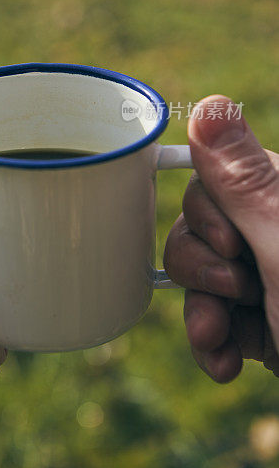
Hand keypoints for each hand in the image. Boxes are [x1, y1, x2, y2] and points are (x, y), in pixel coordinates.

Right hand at [164, 95, 278, 382]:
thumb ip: (242, 178)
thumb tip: (209, 104)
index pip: (211, 177)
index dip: (206, 214)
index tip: (231, 244)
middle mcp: (274, 229)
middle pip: (197, 228)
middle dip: (202, 270)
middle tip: (239, 289)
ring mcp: (268, 276)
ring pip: (200, 278)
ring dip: (202, 314)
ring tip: (220, 340)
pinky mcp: (262, 320)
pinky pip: (213, 317)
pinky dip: (213, 342)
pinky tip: (225, 364)